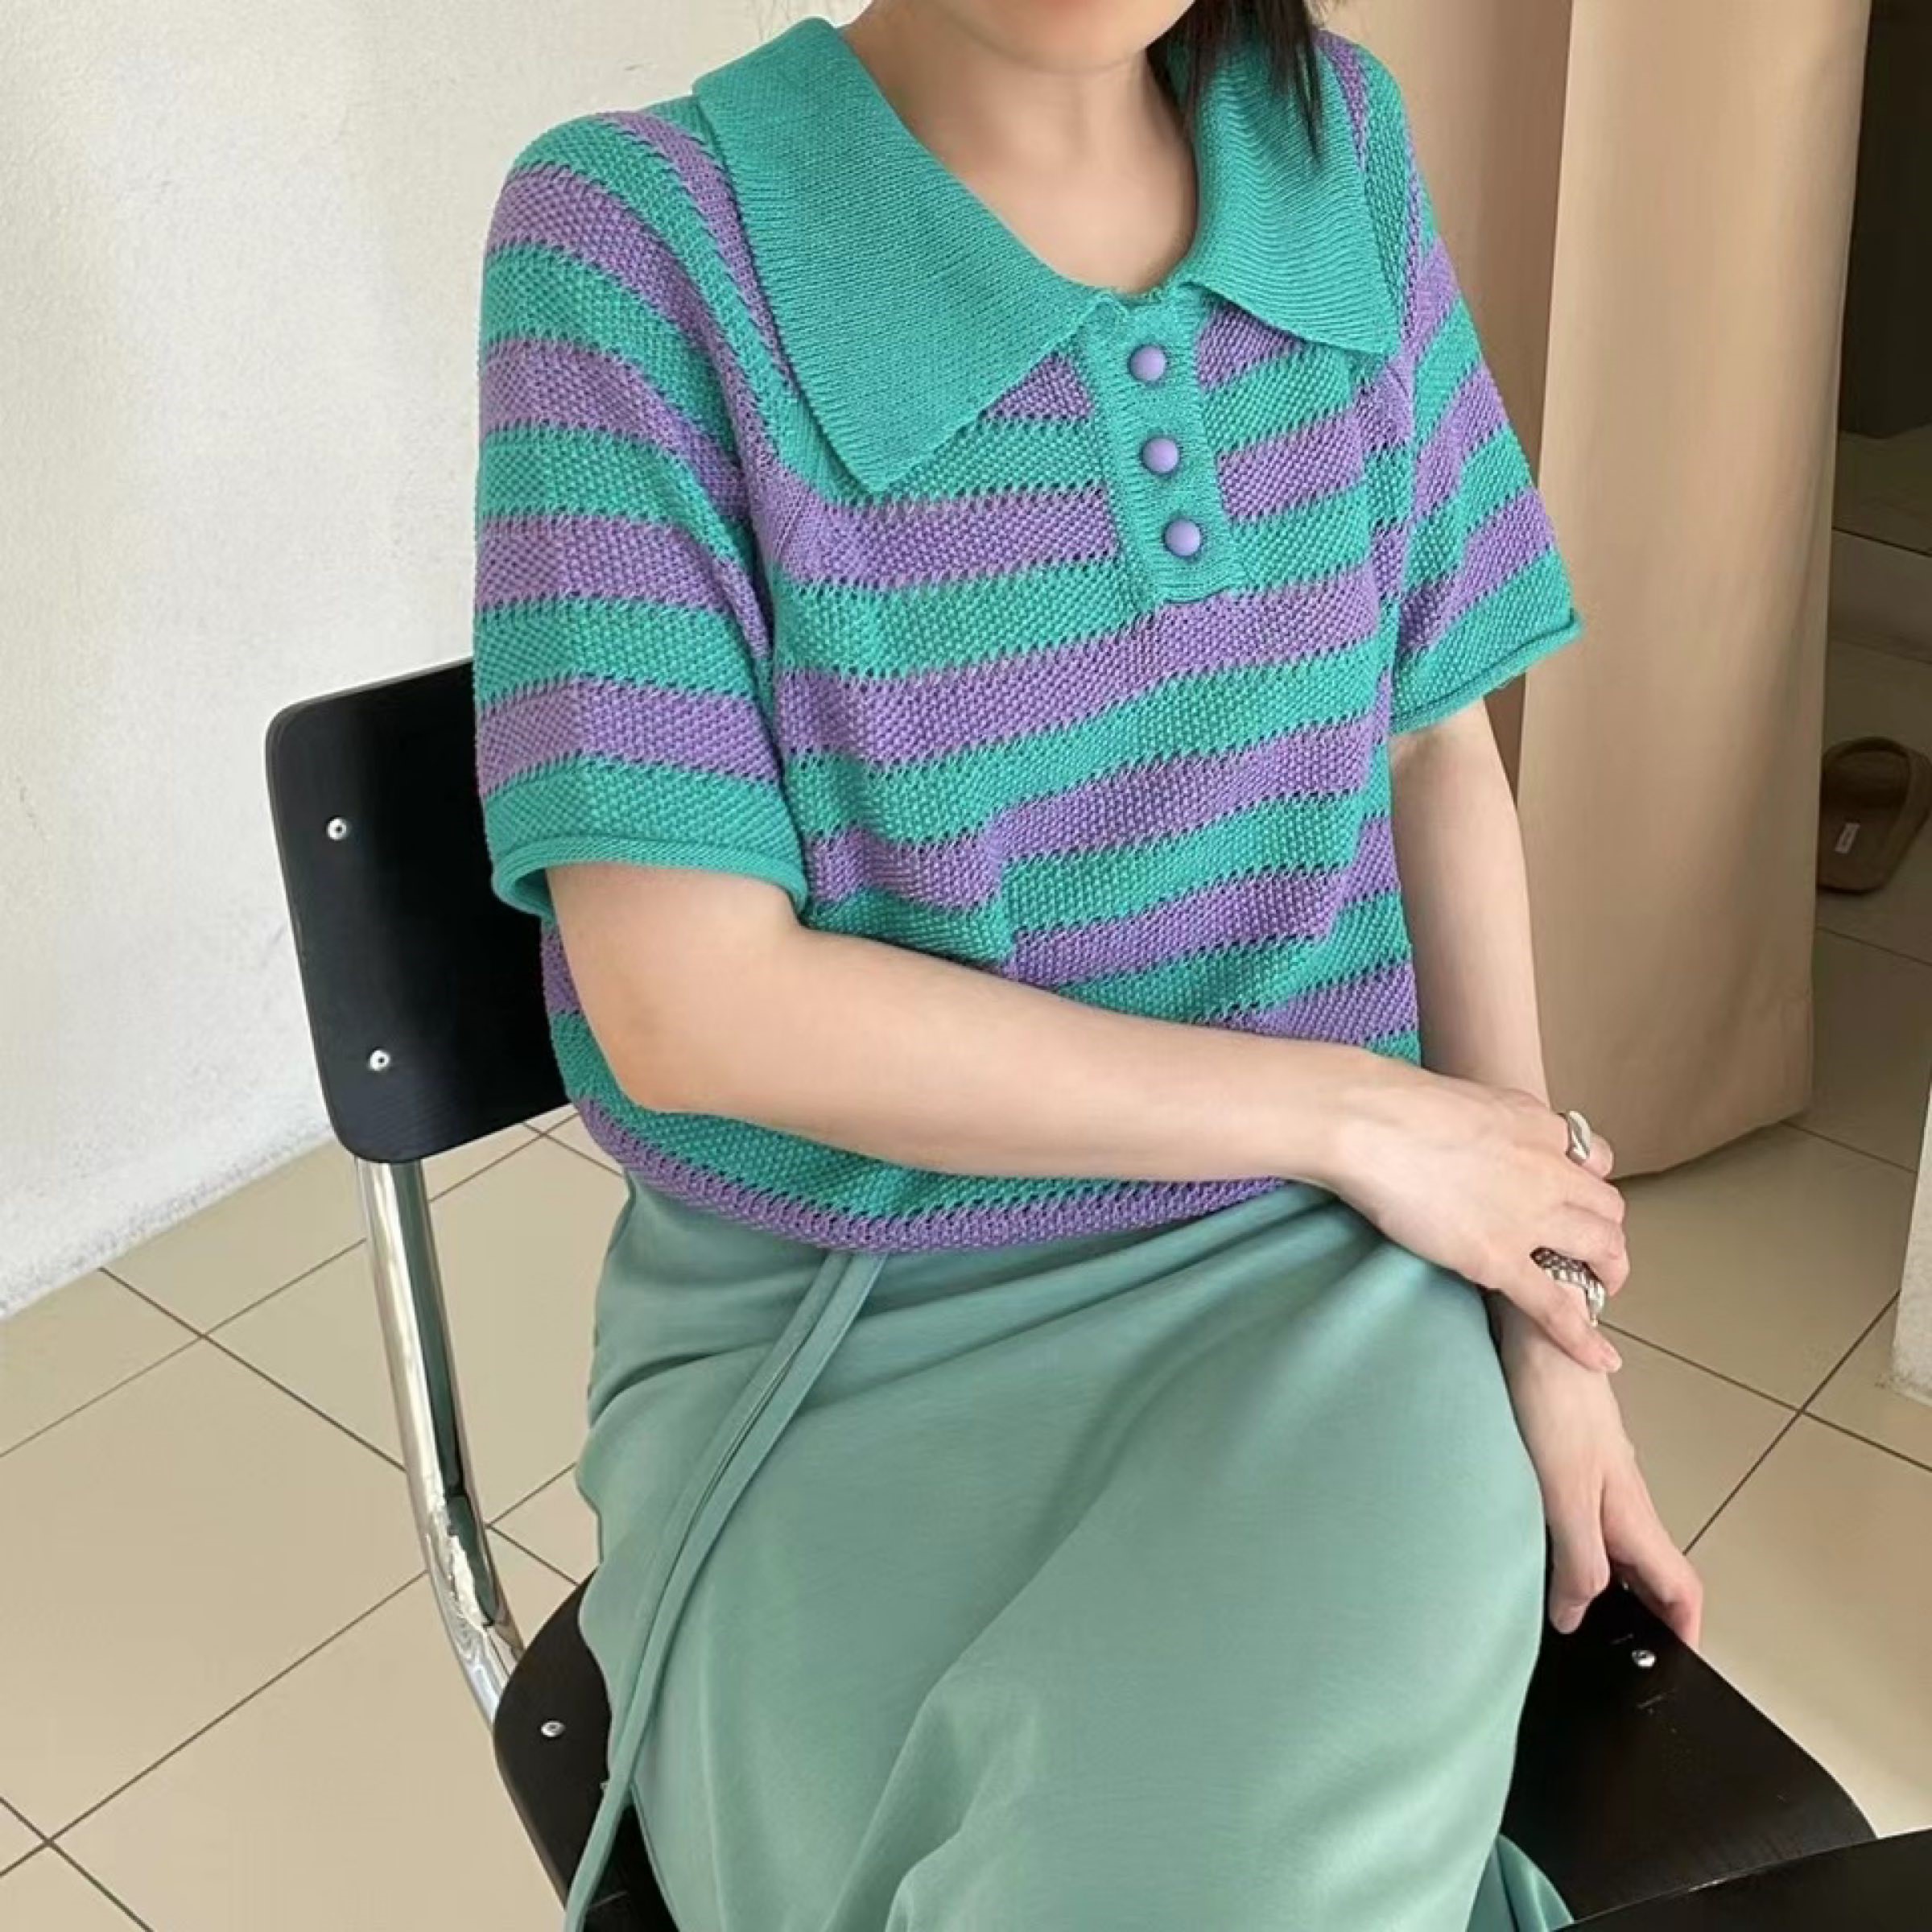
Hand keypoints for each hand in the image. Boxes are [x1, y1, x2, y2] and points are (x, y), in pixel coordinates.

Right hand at [1325, 1060, 1627, 1372]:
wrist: (1372, 1122)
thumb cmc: (1394, 1102)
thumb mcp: (1463, 1096)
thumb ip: (1484, 1122)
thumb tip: (1466, 1135)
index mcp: (1536, 1125)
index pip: (1595, 1158)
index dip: (1590, 1185)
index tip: (1576, 1201)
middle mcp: (1548, 1170)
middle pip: (1608, 1208)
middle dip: (1607, 1235)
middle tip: (1591, 1256)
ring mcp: (1529, 1217)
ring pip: (1601, 1250)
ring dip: (1608, 1274)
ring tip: (1599, 1295)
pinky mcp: (1500, 1259)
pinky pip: (1556, 1305)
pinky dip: (1583, 1336)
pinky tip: (1601, 1360)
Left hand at [1498, 1308, 1703, 1645]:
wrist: (1535, 1331)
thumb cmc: (1553, 1398)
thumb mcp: (1564, 1493)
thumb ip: (1578, 1559)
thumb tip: (1576, 1616)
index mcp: (1633, 1513)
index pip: (1681, 1588)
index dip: (1685, 1632)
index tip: (1676, 1667)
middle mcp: (1621, 1497)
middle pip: (1648, 1569)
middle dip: (1640, 1614)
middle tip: (1608, 1649)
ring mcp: (1596, 1474)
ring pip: (1613, 1543)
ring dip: (1600, 1580)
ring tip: (1565, 1610)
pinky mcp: (1565, 1454)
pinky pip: (1579, 1514)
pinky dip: (1568, 1543)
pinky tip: (1534, 1545)